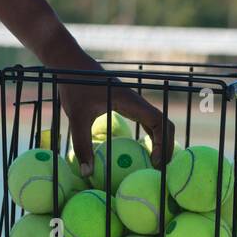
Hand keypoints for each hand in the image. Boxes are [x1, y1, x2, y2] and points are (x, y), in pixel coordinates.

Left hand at [47, 46, 175, 171]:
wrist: (70, 64)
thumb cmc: (73, 86)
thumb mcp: (76, 116)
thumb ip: (81, 144)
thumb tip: (87, 173)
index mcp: (130, 102)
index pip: (159, 121)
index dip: (162, 142)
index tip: (155, 162)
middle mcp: (136, 102)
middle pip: (164, 124)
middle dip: (166, 146)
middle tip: (159, 169)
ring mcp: (132, 103)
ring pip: (156, 123)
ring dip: (160, 142)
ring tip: (154, 164)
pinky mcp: (125, 105)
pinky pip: (145, 122)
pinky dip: (149, 137)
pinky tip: (140, 153)